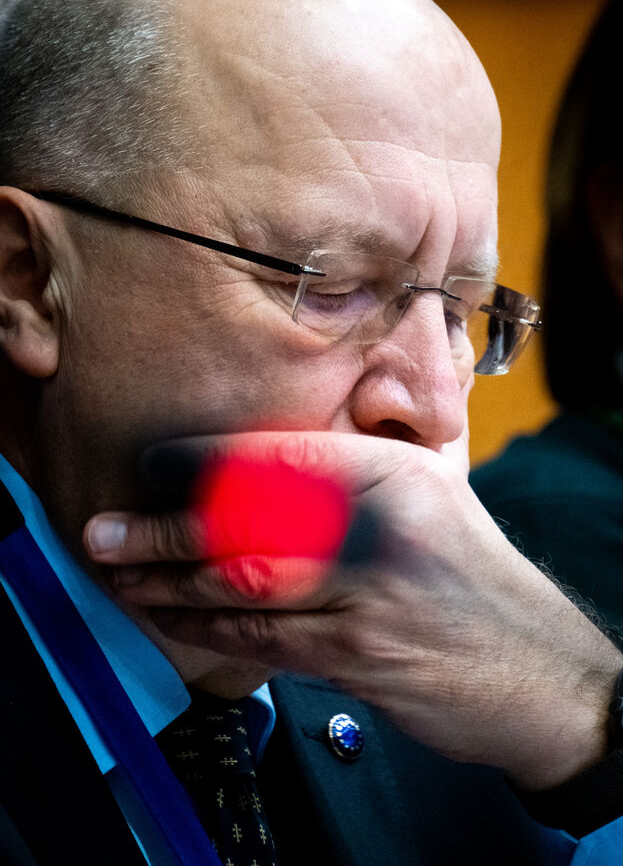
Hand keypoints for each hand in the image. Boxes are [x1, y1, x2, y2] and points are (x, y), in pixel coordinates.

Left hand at [84, 431, 622, 790]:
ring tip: (119, 574)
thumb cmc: (470, 570)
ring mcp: (368, 600)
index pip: (285, 460)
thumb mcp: (435, 491)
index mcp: (397, 477)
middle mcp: (380, 533)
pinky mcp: (357, 658)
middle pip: (253, 526)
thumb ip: (363, 465)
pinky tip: (170, 620)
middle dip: (167, 530)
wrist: (532, 664)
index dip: (208, 461)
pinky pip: (264, 641)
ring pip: (247, 587)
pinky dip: (207, 630)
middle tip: (105, 530)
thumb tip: (271, 454)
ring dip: (171, 584)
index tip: (153, 464)